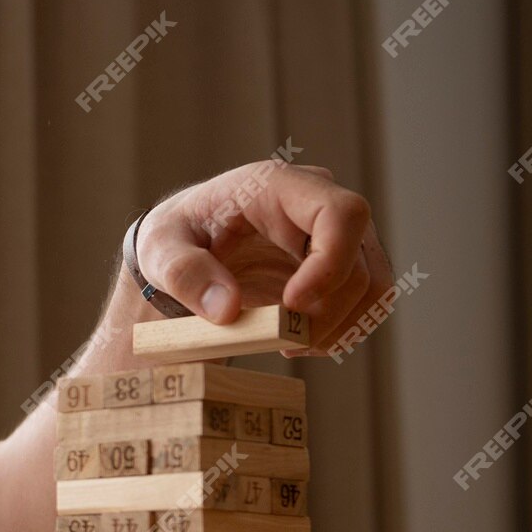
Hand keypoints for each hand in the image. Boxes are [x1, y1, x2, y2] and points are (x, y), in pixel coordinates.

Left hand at [129, 161, 393, 353]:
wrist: (187, 251)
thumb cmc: (175, 240)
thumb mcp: (158, 251)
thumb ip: (183, 274)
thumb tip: (226, 309)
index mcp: (277, 186)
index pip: (341, 213)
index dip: (330, 264)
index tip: (292, 306)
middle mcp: (319, 203)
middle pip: (359, 261)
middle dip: (325, 313)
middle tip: (279, 342)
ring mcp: (339, 235)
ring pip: (373, 287)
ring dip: (337, 328)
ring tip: (285, 344)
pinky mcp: (345, 266)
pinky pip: (367, 305)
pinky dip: (339, 333)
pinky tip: (297, 340)